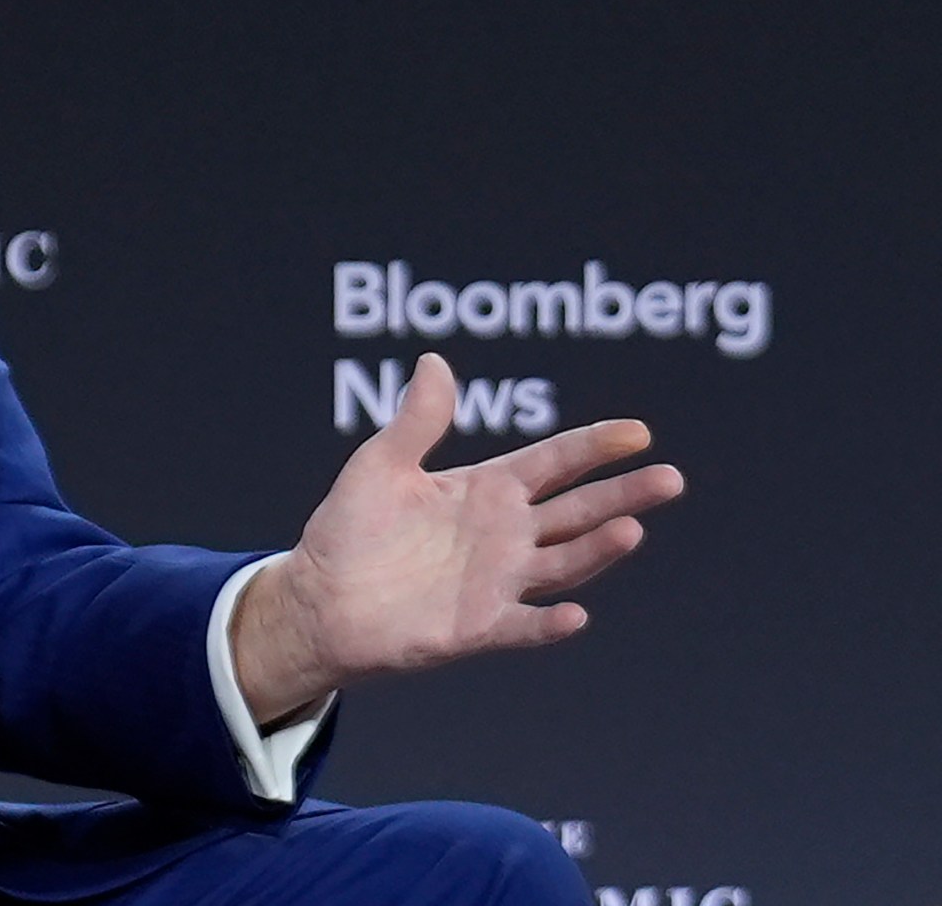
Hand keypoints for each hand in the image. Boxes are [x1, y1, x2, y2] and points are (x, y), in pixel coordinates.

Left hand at [233, 352, 686, 722]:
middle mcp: (504, 535)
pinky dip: (549, 624)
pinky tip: (575, 615)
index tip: (639, 433)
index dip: (594, 447)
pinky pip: (522, 626)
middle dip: (623, 494)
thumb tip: (434, 360)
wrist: (318, 598)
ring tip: (631, 528)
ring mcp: (497, 582)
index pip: (553, 463)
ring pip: (563, 563)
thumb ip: (417, 421)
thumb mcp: (380, 465)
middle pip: (577, 510)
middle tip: (670, 478)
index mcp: (485, 490)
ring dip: (597, 550)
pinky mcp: (478, 627)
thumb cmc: (348, 530)